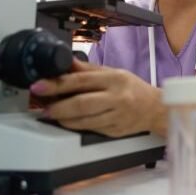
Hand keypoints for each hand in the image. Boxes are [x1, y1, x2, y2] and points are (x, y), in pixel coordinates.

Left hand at [30, 59, 166, 137]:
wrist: (155, 109)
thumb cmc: (133, 89)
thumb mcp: (114, 73)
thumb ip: (89, 70)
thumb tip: (65, 63)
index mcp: (115, 79)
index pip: (82, 81)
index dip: (58, 84)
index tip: (40, 86)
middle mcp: (117, 98)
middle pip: (81, 104)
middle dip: (57, 106)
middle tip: (42, 106)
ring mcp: (116, 116)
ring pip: (83, 121)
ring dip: (63, 118)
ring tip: (51, 113)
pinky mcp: (114, 131)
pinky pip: (90, 129)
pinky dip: (75, 126)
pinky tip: (67, 121)